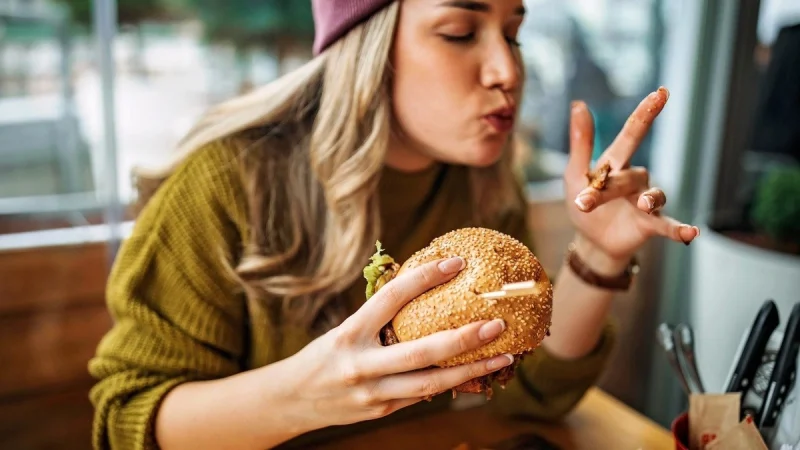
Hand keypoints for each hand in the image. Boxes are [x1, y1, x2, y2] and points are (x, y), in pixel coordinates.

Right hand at [278, 257, 511, 433]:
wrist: (290, 400)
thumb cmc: (323, 356)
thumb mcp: (344, 330)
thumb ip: (380, 318)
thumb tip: (426, 290)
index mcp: (350, 333)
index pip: (392, 297)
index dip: (426, 277)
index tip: (457, 263)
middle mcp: (361, 364)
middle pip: (422, 352)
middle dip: (465, 338)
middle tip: (497, 323)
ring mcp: (373, 393)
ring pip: (431, 383)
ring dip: (472, 369)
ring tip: (503, 355)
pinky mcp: (382, 411)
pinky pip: (424, 396)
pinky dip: (452, 384)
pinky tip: (478, 374)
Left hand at [564, 87, 699, 262]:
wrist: (590, 241)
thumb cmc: (583, 201)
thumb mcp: (575, 173)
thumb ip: (581, 142)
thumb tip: (579, 103)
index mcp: (615, 163)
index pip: (632, 134)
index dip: (645, 114)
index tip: (661, 93)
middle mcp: (634, 178)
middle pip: (627, 176)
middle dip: (608, 188)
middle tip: (584, 200)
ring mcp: (645, 202)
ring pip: (651, 196)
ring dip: (648, 200)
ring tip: (643, 204)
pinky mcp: (650, 225)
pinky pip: (668, 225)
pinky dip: (679, 229)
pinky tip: (691, 233)